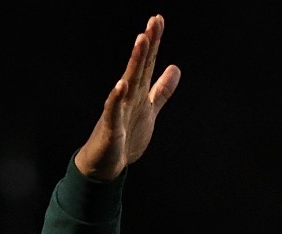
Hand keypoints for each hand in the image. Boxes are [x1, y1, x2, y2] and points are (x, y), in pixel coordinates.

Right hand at [73, 14, 180, 182]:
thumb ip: (162, 90)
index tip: (158, 20)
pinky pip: (113, 110)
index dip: (154, 42)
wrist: (106, 165)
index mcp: (139, 92)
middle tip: (154, 21)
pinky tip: (121, 84)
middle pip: (140, 66)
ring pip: (128, 81)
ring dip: (135, 61)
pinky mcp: (111, 127)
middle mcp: (128, 96)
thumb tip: (175, 68)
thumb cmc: (126, 137)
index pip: (148, 63)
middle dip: (147, 44)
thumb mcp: (150, 110)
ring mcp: (118, 110)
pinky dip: (117, 98)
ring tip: (141, 41)